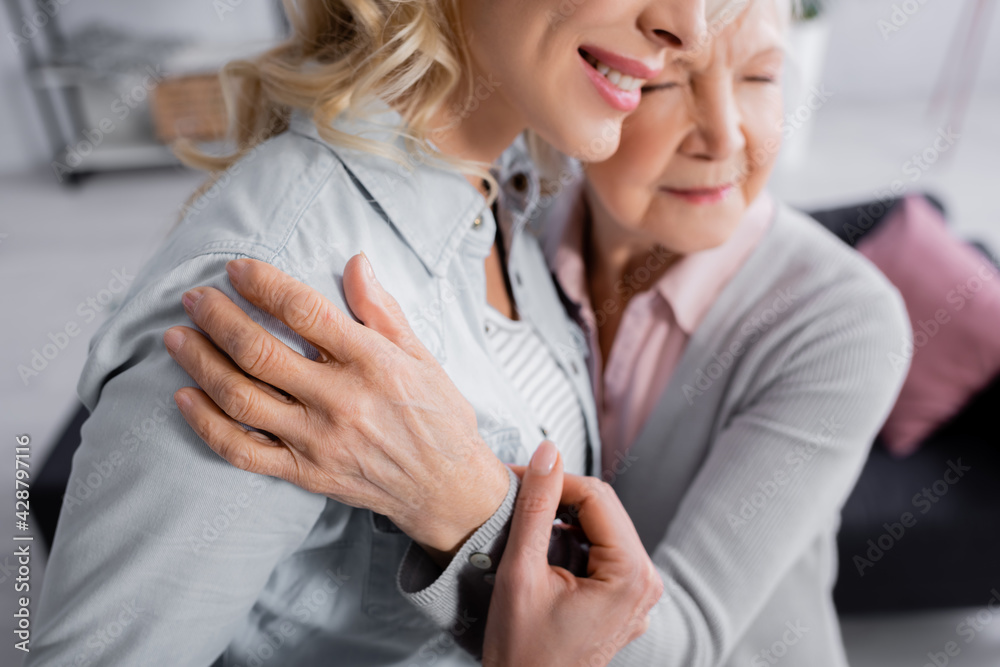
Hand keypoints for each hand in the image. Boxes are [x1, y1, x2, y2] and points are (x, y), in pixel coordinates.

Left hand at [163, 255, 509, 557]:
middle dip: (218, 319)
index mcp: (373, 364)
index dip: (264, 285)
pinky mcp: (305, 473)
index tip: (237, 268)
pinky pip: (243, 451)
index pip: (306, 313)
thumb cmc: (438, 416)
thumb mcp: (422, 356)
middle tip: (194, 298)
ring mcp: (318, 441)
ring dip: (201, 363)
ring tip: (178, 337)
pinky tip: (185, 398)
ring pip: (242, 399)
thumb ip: (382, 311)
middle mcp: (341, 401)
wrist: (447, 488)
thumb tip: (355, 262)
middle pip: (260, 353)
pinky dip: (207, 425)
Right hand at [482, 442, 663, 666]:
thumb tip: (547, 452)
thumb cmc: (522, 652)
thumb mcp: (521, 573)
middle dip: (560, 496)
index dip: (554, 479)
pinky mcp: (626, 601)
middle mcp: (646, 583)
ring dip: (565, 516)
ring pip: (603, 526)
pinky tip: (545, 548)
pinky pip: (604, 551)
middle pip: (604, 508)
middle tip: (517, 493)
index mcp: (631, 575)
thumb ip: (536, 508)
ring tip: (527, 521)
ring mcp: (639, 595)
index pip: (596, 495)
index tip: (517, 477)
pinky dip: (574, 540)